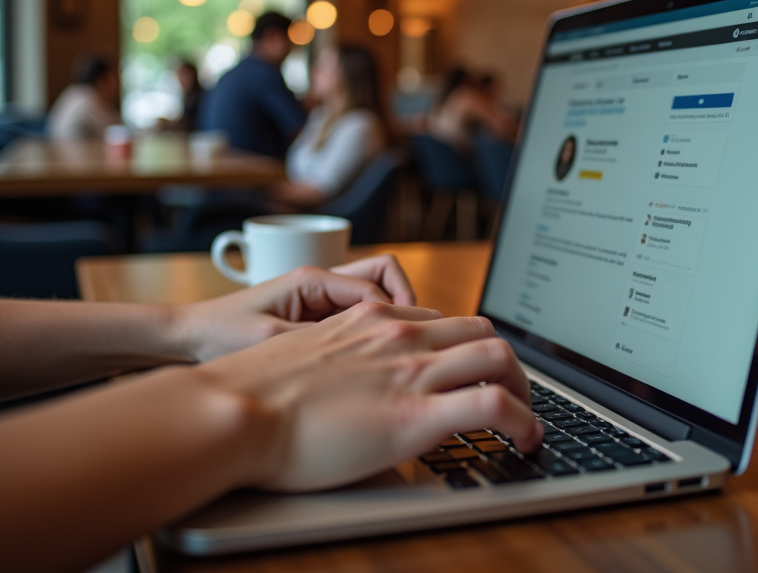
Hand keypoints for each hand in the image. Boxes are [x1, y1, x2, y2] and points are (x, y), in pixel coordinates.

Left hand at [171, 254, 416, 361]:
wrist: (189, 337)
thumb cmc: (222, 334)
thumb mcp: (273, 341)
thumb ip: (320, 340)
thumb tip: (364, 348)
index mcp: (313, 280)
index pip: (376, 285)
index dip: (400, 310)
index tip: (412, 340)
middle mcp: (321, 282)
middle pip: (383, 275)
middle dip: (403, 302)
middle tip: (413, 338)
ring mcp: (319, 297)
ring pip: (373, 294)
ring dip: (387, 317)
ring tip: (394, 350)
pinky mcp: (314, 315)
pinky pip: (354, 315)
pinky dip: (368, 331)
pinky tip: (367, 360)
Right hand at [196, 302, 542, 491]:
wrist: (233, 409)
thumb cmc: (255, 392)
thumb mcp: (307, 356)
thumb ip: (341, 358)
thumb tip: (352, 383)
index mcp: (372, 318)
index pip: (445, 321)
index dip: (468, 349)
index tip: (474, 374)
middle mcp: (400, 335)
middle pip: (483, 333)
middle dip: (506, 365)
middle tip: (509, 397)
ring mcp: (411, 371)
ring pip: (499, 358)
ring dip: (523, 390)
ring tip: (524, 421)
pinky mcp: (416, 415)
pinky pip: (494, 405)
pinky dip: (523, 420)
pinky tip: (524, 440)